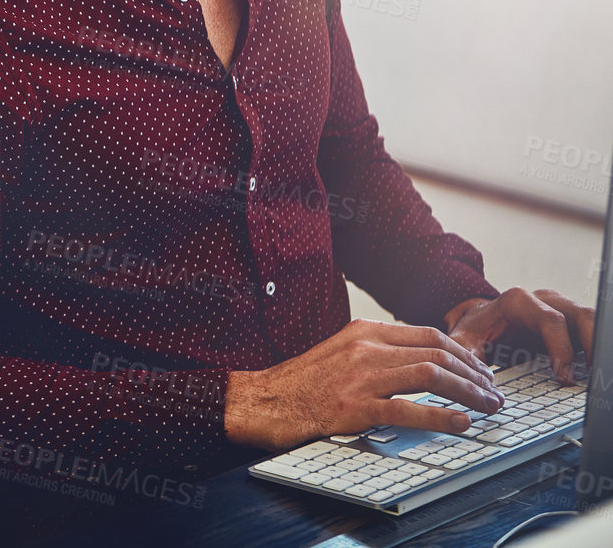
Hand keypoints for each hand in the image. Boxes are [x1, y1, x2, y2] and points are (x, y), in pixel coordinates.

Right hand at [224, 318, 501, 450]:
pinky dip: (442, 416)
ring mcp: (360, 376)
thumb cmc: (302, 381)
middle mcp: (365, 348)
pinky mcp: (355, 407)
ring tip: (487, 407)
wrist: (264, 400)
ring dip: (468, 392)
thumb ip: (377, 351)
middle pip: (437, 352)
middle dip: (474, 374)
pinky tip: (461, 424)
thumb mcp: (340, 351)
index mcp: (364, 331)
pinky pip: (409, 409)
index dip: (463, 353)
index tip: (480, 370)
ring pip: (430, 374)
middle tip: (492, 392)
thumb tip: (421, 361)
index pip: (428, 334)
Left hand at [446, 287, 594, 383]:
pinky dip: (596, 350)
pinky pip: (592, 332)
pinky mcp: (572, 324)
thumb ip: (465, 355)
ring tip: (599, 377)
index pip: (550, 320)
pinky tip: (594, 373)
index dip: (561, 348)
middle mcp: (545, 300)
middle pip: (581, 316)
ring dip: (598, 347)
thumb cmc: (476, 327)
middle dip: (593, 345)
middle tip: (594, 379)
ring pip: (592, 321)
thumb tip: (476, 383)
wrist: (481, 318)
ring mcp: (562, 309)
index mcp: (519, 301)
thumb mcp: (464, 339)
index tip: (565, 378)